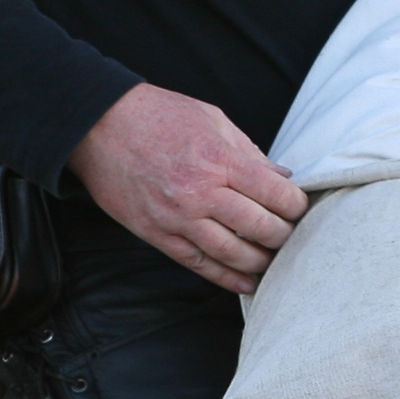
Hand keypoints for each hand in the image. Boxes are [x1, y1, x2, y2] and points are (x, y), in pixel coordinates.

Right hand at [68, 83, 305, 293]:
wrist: (99, 126)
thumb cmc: (159, 115)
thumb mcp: (213, 120)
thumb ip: (250, 152)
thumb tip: (282, 178)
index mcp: (219, 160)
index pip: (275, 194)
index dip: (296, 206)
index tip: (300, 208)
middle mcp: (200, 193)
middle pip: (260, 227)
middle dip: (283, 235)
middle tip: (291, 235)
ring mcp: (177, 218)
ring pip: (232, 253)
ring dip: (260, 262)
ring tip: (273, 260)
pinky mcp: (157, 235)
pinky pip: (198, 264)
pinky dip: (226, 278)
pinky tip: (247, 283)